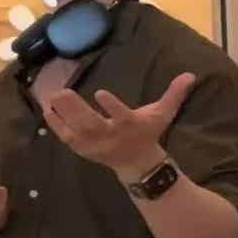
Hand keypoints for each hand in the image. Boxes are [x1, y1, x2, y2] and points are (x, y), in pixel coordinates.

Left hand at [45, 73, 195, 174]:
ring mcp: (95, 145)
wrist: (137, 163)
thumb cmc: (148, 132)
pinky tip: (48, 110)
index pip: (121, 116)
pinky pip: (67, 138)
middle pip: (91, 124)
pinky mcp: (84, 149)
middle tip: (62, 92)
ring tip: (51, 97)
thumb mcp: (163, 114)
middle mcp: (110, 136)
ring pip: (75, 131)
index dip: (111, 106)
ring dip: (62, 115)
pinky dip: (56, 125)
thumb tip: (190, 75)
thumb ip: (174, 94)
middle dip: (75, 110)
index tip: (100, 93)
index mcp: (130, 125)